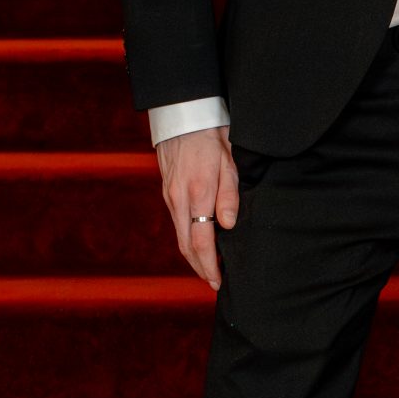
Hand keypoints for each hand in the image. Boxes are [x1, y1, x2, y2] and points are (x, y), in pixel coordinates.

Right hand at [156, 126, 238, 290]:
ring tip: (209, 271)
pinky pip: (177, 223)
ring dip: (193, 257)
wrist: (183, 112)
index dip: (209, 264)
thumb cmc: (213, 134)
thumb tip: (228, 225)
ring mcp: (170, 195)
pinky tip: (199, 245)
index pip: (201, 240)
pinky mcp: (167, 191)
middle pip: (186, 245)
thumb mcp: (230, 160)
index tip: (218, 281)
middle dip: (200, 268)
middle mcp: (179, 198)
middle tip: (215, 284)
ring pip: (179, 236)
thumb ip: (230, 194)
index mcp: (198, 192)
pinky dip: (187, 240)